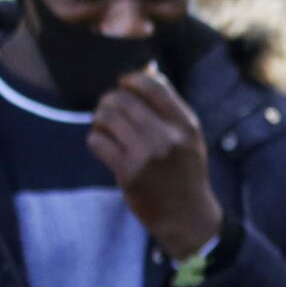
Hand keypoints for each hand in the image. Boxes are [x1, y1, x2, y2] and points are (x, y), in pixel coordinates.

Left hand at [90, 67, 224, 260]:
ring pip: (107, 118)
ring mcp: (147, 155)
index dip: (132, 79)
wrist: (186, 216)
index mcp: (185, 124)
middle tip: (108, 110)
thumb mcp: (189, 137)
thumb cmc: (184, 171)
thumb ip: (170, 107)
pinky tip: (103, 145)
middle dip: (110, 100)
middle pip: (124, 99)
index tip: (124, 84)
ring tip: (105, 126)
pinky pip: (98, 141)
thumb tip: (147, 70)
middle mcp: (167, 137)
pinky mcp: (128, 172)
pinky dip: (96, 139)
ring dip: (100, 119)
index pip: (153, 86)